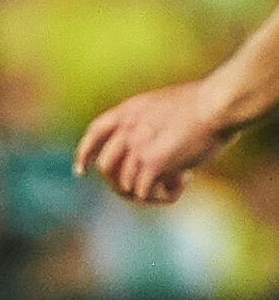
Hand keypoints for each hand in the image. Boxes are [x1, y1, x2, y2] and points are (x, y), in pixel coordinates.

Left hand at [75, 80, 230, 204]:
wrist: (218, 105)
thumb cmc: (207, 104)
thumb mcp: (167, 105)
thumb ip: (153, 124)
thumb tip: (155, 153)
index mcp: (129, 110)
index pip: (95, 133)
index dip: (85, 153)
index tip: (81, 171)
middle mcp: (127, 129)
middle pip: (106, 168)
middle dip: (118, 183)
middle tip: (142, 190)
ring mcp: (136, 148)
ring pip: (127, 185)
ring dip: (150, 190)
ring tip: (179, 180)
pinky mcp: (152, 165)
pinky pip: (145, 193)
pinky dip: (163, 195)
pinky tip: (182, 184)